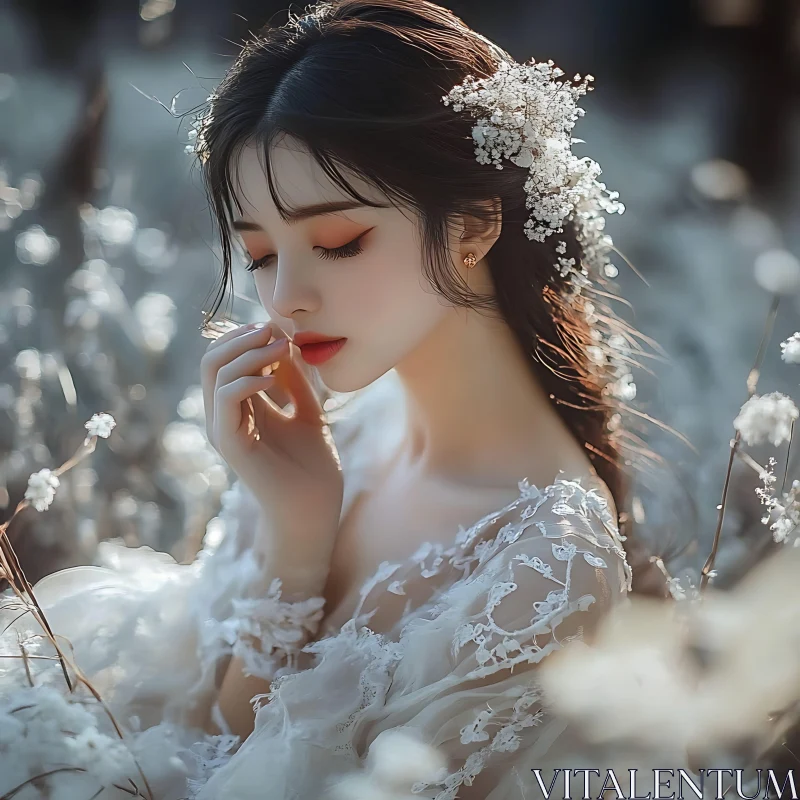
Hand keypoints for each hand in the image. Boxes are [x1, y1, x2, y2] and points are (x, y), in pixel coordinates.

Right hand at [201, 321, 342, 588]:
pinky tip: (274, 376)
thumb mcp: (309, 412)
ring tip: (282, 347)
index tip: (280, 326)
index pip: (225, 359)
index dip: (247, 336)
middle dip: (242, 337)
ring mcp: (225, 430)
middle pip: (211, 360)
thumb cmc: (315, 469)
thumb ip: (296, 382)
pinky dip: (247, 379)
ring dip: (247, 352)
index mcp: (241, 409)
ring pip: (214, 373)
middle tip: (275, 329)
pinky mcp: (231, 444)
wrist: (316, 511)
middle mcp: (225, 417)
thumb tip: (287, 344)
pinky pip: (225, 399)